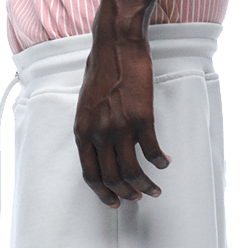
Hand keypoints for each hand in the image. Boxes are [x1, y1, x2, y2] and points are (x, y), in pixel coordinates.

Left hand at [73, 25, 170, 208]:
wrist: (116, 45)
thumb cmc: (101, 70)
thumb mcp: (85, 104)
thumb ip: (90, 128)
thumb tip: (100, 148)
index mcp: (81, 132)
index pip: (89, 175)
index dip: (103, 193)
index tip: (114, 202)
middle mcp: (98, 134)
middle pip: (112, 179)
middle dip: (127, 194)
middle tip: (139, 198)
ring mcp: (120, 128)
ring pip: (133, 172)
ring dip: (146, 186)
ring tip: (155, 189)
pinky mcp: (142, 119)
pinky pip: (153, 152)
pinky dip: (161, 162)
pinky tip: (165, 162)